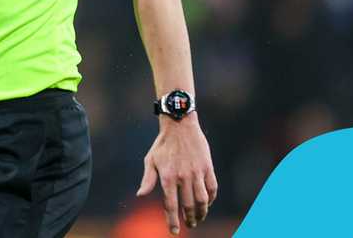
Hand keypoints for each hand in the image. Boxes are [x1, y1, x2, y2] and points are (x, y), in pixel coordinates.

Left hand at [137, 115, 217, 233]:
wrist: (180, 125)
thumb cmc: (162, 144)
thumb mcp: (150, 160)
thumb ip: (148, 179)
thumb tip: (140, 195)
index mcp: (167, 176)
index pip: (170, 204)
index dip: (172, 220)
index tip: (174, 231)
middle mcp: (183, 176)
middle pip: (188, 205)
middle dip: (189, 219)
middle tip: (189, 225)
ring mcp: (197, 172)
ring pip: (202, 200)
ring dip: (202, 212)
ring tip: (199, 218)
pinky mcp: (207, 167)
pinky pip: (212, 188)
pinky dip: (211, 199)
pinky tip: (207, 204)